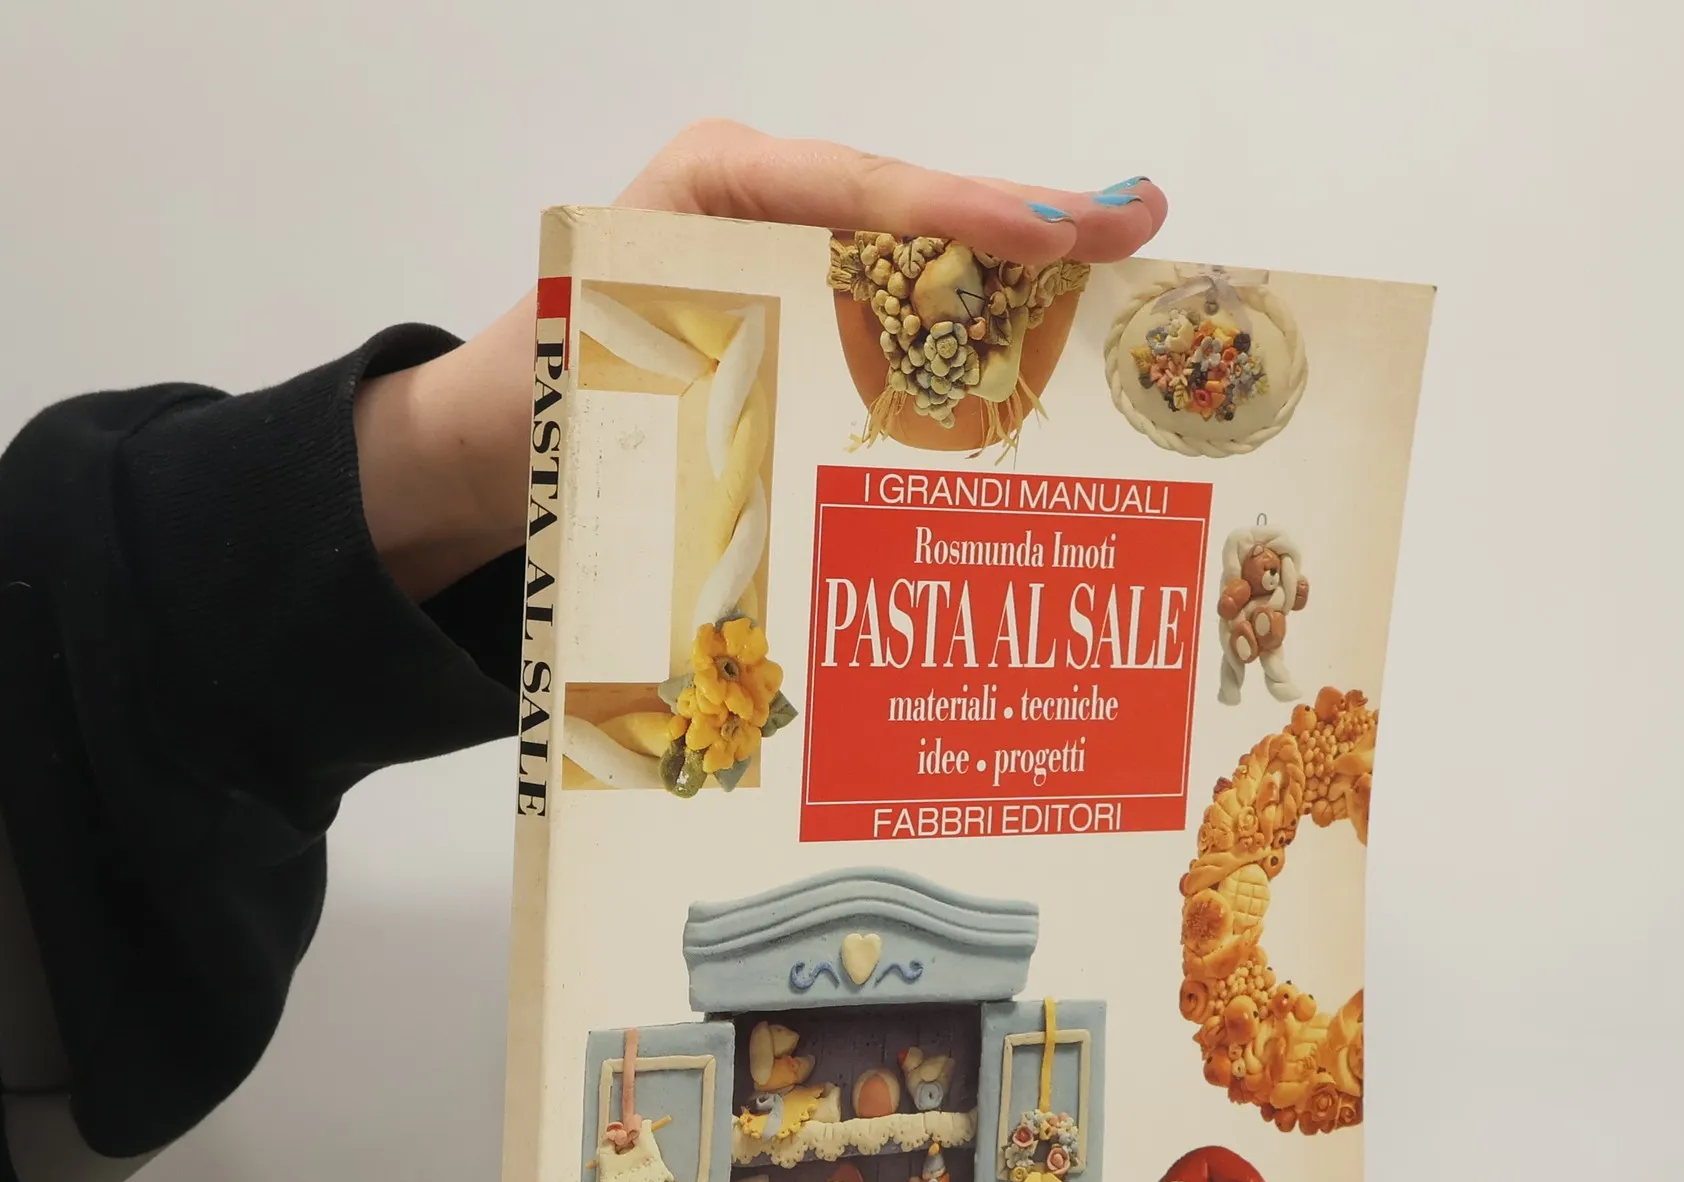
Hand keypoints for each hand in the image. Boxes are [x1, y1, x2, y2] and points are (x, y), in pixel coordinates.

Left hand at [357, 121, 1166, 599]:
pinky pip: (909, 311)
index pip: (856, 189)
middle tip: (1139, 220)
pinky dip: (981, 324)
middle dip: (1029, 218)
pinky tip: (1054, 337)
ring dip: (1027, 267)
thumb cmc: (538, 396)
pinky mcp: (816, 315)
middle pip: (916, 206)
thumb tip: (804, 406)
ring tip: (1127, 253)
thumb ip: (695, 351)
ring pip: (927, 255)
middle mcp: (769, 210)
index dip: (958, 215)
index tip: (1048, 239)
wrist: (496, 444)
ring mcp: (800, 260)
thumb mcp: (602, 358)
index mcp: (716, 186)